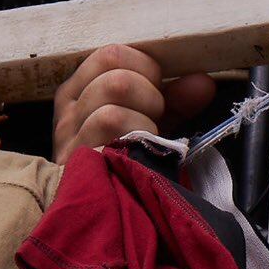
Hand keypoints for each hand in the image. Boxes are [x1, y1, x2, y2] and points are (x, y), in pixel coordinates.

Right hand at [52, 43, 214, 160]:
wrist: (105, 213)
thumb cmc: (124, 162)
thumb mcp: (149, 123)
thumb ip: (175, 101)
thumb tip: (202, 82)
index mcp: (78, 93)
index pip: (110, 55)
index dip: (145, 66)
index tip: (158, 88)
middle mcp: (66, 113)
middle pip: (114, 77)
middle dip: (148, 94)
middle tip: (154, 118)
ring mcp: (68, 139)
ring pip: (113, 103)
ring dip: (143, 120)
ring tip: (145, 139)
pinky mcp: (75, 163)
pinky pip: (110, 125)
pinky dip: (135, 136)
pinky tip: (139, 154)